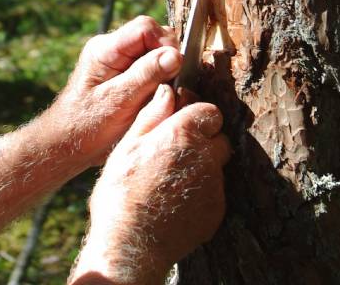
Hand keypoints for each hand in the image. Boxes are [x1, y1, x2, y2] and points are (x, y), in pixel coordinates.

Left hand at [48, 16, 182, 168]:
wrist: (65, 146)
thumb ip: (146, 76)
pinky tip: (157, 98)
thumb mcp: (117, 102)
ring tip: (164, 93)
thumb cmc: (85, 127)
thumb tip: (176, 55)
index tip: (177, 68)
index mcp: (105, 49)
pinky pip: (149, 67)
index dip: (166, 44)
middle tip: (172, 84)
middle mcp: (111, 48)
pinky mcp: (123, 74)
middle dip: (167, 57)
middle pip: (152, 37)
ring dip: (164, 70)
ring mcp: (117, 61)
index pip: (145, 28)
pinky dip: (159, 80)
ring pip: (153, 52)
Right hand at [70, 84, 230, 284]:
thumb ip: (152, 116)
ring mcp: (214, 185)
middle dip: (203, 140)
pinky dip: (202, 192)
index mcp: (183, 133)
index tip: (183, 123)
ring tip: (172, 180)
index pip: (210, 111)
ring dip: (202, 166)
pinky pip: (214, 191)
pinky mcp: (216, 210)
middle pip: (218, 137)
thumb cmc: (121, 194)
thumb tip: (167, 91)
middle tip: (177, 152)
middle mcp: (205, 156)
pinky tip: (177, 200)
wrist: (130, 247)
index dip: (196, 115)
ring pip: (216, 165)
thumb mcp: (127, 146)